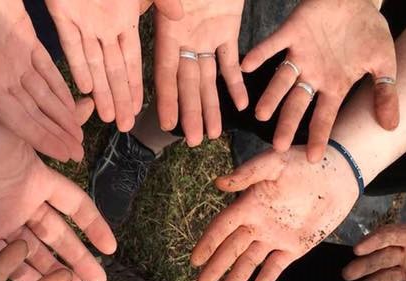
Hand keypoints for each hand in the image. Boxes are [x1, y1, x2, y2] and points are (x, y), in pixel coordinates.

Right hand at [0, 0, 92, 161]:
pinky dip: (60, 87)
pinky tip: (73, 101)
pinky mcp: (25, 40)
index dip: (41, 138)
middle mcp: (3, 73)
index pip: (19, 118)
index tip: (63, 154)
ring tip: (78, 134)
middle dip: (56, 134)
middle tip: (78, 153)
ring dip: (61, 115)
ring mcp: (15, 58)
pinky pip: (47, 69)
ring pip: (44, 94)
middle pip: (35, 113)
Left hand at [0, 96, 115, 280]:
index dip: (94, 226)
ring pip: (32, 252)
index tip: (111, 247)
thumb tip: (87, 102)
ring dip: (52, 271)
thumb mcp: (19, 125)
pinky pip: (0, 259)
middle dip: (79, 259)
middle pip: (58, 236)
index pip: (75, 206)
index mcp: (36, 177)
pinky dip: (19, 274)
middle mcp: (21, 202)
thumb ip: (52, 127)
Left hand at [46, 0, 181, 130]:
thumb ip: (162, 1)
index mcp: (125, 19)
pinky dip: (78, 65)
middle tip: (126, 126)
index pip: (133, 60)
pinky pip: (71, 45)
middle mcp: (105, 27)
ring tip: (108, 117)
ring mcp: (84, 22)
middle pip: (114, 70)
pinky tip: (85, 88)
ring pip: (93, 64)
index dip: (137, 85)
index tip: (143, 109)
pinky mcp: (62, 14)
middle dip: (120, 98)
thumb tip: (183, 17)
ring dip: (101, 90)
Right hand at [153, 0, 247, 145]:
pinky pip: (230, 61)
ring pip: (207, 78)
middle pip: (187, 82)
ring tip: (212, 134)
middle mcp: (185, 37)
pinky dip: (235, 82)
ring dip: (211, 106)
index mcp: (168, 29)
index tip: (165, 124)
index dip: (166, 98)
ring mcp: (205, 35)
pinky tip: (240, 105)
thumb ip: (168, 2)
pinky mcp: (227, 29)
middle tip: (192, 141)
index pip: (165, 71)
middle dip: (190, 112)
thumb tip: (172, 11)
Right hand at [192, 146, 358, 280]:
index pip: (222, 228)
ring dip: (237, 276)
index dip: (207, 244)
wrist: (339, 171)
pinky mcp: (296, 245)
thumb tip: (218, 184)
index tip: (194, 260)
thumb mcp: (275, 161)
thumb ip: (248, 173)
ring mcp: (276, 236)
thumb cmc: (304, 162)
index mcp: (249, 204)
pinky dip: (268, 276)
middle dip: (216, 267)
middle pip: (231, 249)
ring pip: (251, 261)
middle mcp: (258, 223)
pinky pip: (278, 264)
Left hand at [242, 0, 397, 155]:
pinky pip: (272, 44)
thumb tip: (392, 125)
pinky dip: (260, 53)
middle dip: (287, 123)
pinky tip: (246, 65)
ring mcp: (301, 53)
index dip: (318, 136)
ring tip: (260, 114)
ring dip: (271, 95)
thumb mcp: (385, 63)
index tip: (313, 158)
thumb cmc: (370, 32)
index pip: (324, 116)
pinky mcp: (291, 31)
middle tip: (277, 146)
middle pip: (296, 103)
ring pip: (281, 79)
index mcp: (333, 84)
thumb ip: (386, 93)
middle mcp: (313, 74)